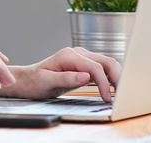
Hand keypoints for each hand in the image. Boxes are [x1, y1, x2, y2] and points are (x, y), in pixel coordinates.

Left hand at [0, 47, 121, 102]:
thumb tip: (86, 76)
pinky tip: (113, 88)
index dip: (104, 83)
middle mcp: (77, 53)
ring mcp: (82, 58)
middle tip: (122, 95)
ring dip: (116, 77)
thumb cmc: (35, 81)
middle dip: (117, 77)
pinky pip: (102, 69)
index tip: (107, 98)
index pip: (95, 67)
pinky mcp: (84, 65)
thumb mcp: (47, 82)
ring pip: (107, 64)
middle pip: (106, 61)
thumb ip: (66, 78)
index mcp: (69, 55)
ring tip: (120, 93)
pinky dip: (110, 77)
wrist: (28, 80)